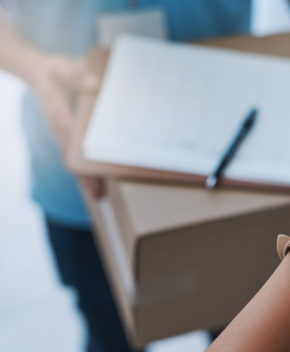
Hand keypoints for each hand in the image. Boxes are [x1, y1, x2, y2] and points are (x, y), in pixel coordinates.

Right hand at [30, 54, 103, 198]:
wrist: (37, 73)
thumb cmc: (52, 71)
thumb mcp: (61, 67)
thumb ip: (74, 73)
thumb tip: (94, 82)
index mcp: (59, 116)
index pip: (72, 143)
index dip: (83, 159)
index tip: (95, 173)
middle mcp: (59, 130)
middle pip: (72, 159)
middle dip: (84, 177)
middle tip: (99, 195)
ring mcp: (62, 135)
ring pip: (73, 161)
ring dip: (85, 177)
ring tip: (99, 195)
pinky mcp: (66, 135)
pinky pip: (75, 155)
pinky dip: (84, 168)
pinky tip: (96, 179)